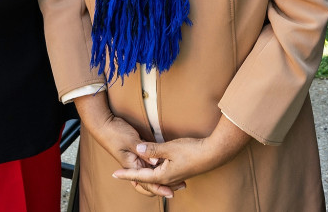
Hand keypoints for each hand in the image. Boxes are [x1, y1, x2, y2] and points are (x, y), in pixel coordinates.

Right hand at [74, 93, 175, 197]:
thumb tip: (156, 162)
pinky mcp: (136, 152)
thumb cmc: (115, 132)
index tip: (170, 192)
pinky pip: (148, 164)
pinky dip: (157, 166)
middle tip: (178, 187)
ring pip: (149, 173)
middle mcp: (133, 165)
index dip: (159, 188)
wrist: (103, 124)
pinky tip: (166, 165)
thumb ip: (144, 150)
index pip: (146, 182)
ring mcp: (135, 159)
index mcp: (131, 165)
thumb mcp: (130, 140)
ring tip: (175, 179)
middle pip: (149, 181)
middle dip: (162, 185)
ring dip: (161, 177)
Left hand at [111, 116, 250, 195]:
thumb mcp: (169, 148)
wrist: (213, 154)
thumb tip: (137, 149)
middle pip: (146, 178)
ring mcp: (174, 176)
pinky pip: (163, 174)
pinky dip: (155, 171)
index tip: (114, 174)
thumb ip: (152, 149)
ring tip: (134, 171)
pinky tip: (155, 167)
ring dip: (144, 173)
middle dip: (133, 175)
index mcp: (162, 175)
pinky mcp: (180, 172)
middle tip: (121, 173)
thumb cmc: (192, 151)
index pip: (139, 175)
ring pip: (155, 176)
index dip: (126, 173)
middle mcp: (167, 179)